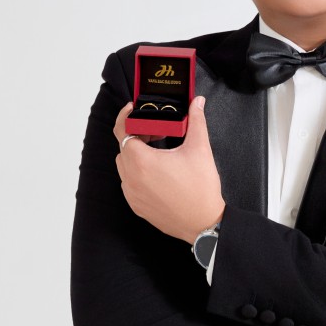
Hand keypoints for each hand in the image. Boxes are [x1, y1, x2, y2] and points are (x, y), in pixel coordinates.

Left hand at [113, 94, 225, 243]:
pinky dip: (136, 175)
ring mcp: (132, 194)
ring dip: (135, 156)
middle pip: (124, 148)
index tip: (133, 110)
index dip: (126, 116)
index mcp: (142, 161)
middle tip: (155, 132)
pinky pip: (129, 184)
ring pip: (124, 166)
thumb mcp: (199, 149)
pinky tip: (156, 173)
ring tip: (156, 153)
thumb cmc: (200, 189)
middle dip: (136, 136)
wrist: (203, 223)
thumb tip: (198, 102)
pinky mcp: (137, 207)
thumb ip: (196, 121)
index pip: (122, 131)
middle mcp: (131, 178)